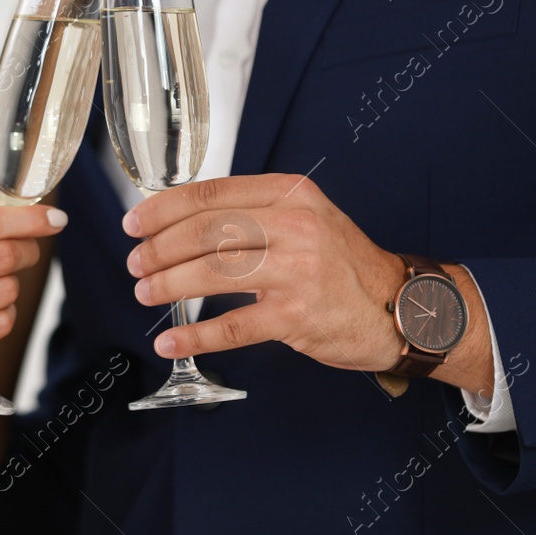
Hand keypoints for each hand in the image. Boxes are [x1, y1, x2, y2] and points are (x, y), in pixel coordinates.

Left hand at [121, 174, 492, 393]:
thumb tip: (182, 219)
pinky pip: (233, 326)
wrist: (400, 306)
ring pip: (212, 273)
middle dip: (159, 248)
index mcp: (290, 194)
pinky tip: (171, 340)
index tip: (134, 223)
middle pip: (206, 232)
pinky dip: (195, 335)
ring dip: (168, 284)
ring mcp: (297, 272)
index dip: (163, 209)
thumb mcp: (306, 216)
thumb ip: (253, 212)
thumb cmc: (342, 263)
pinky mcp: (297, 317)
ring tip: (145, 292)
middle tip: (136, 263)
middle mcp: (295, 226)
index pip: (211, 195)